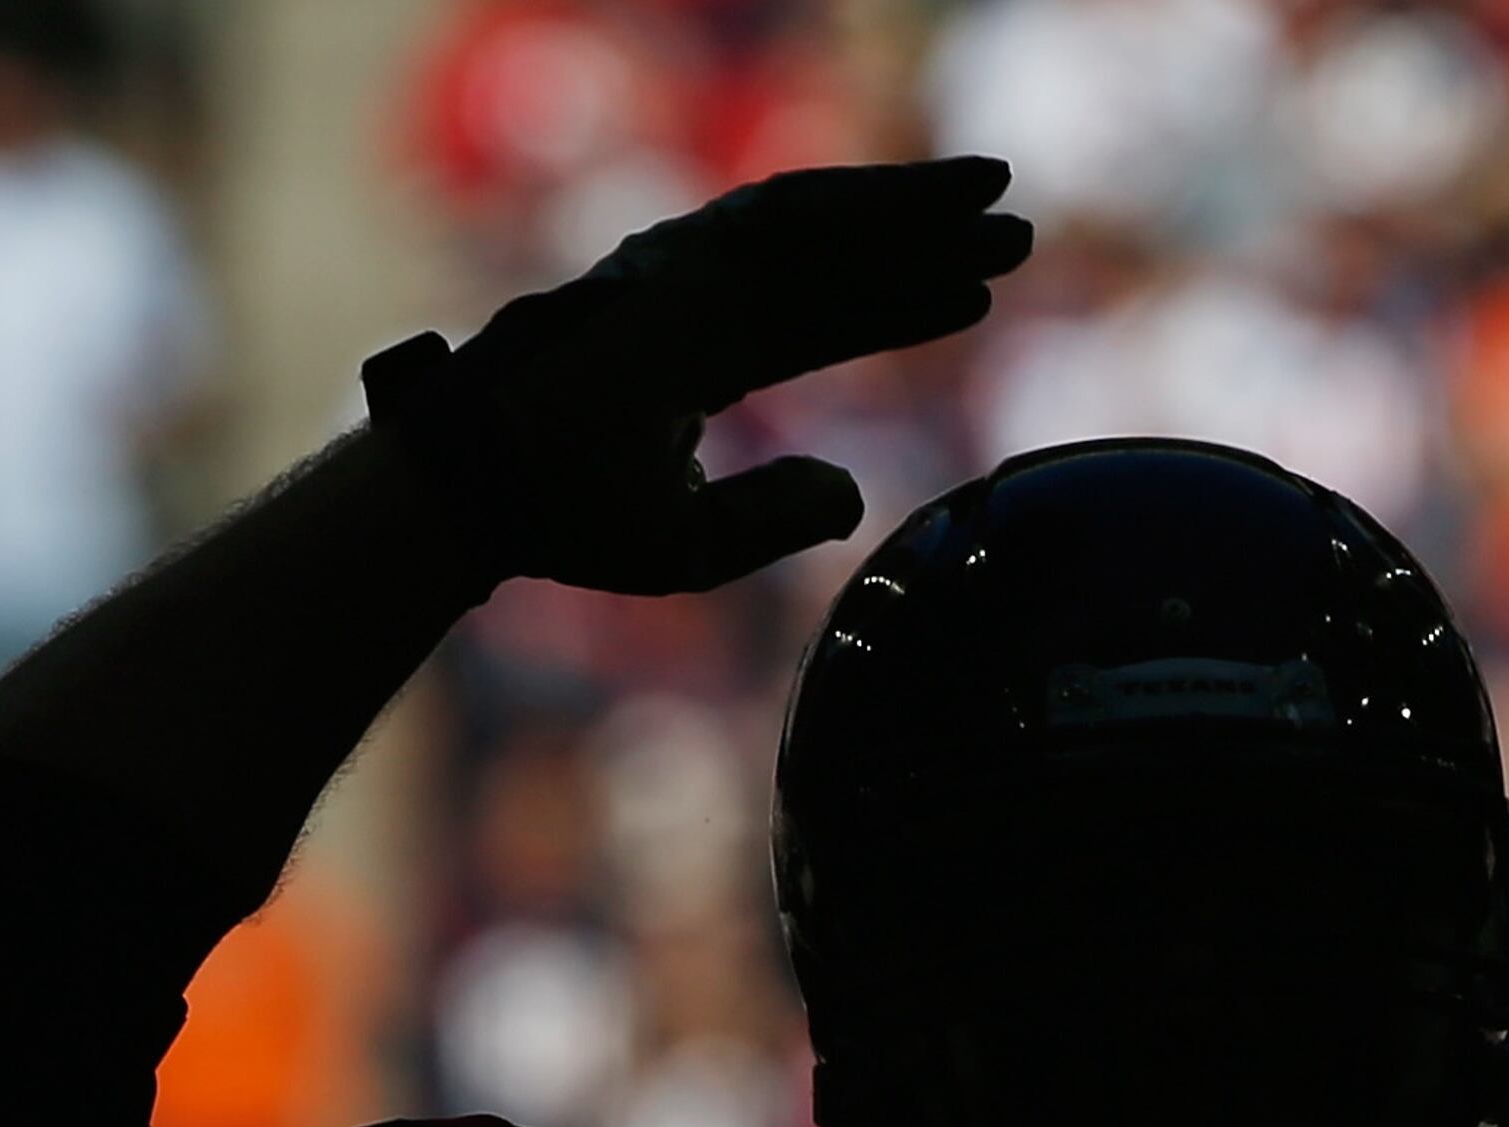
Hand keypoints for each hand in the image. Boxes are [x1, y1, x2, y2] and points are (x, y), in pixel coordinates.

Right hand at [445, 159, 1031, 596]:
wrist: (491, 489)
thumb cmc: (569, 522)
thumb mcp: (697, 542)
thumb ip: (777, 514)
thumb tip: (854, 492)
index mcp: (698, 356)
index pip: (821, 321)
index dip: (900, 305)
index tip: (977, 295)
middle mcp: (701, 301)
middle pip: (838, 261)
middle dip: (928, 244)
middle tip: (1017, 232)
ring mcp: (690, 274)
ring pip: (826, 226)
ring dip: (915, 208)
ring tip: (998, 201)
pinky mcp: (685, 262)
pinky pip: (790, 218)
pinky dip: (866, 204)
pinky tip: (933, 204)